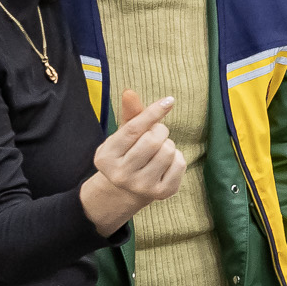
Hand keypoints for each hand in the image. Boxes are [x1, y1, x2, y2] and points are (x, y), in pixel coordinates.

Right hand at [83, 91, 182, 233]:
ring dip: (168, 144)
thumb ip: (130, 114)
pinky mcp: (161, 193)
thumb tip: (129, 92)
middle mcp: (121, 174)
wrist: (128, 190)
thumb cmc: (127, 154)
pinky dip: (177, 157)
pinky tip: (166, 162)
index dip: (152, 112)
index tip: (169, 100)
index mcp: (106, 157)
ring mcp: (141, 186)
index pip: (133, 129)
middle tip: (155, 134)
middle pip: (153, 140)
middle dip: (160, 131)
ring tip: (158, 149)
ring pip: (168, 151)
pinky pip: (180, 164)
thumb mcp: (123, 135)